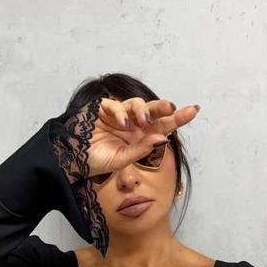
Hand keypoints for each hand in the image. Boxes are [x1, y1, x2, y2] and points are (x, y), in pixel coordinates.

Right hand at [84, 97, 200, 177]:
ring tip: (142, 122)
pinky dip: (120, 111)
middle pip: (152, 111)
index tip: (195, 110)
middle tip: (171, 107)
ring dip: (142, 111)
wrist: (72, 162)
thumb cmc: (96, 162)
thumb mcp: (122, 160)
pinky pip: (113, 105)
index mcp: (140, 137)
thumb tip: (162, 139)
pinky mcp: (101, 109)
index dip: (178, 118)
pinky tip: (124, 122)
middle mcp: (131, 124)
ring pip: (136, 105)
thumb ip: (141, 150)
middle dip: (163, 108)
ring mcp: (117, 115)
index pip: (162, 126)